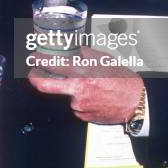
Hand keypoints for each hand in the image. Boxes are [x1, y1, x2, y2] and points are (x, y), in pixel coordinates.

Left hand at [27, 47, 143, 123]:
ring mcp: (79, 105)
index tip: (33, 58)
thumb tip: (73, 51)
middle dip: (35, 78)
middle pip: (46, 86)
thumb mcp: (104, 59)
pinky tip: (93, 96)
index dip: (39, 61)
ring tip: (89, 86)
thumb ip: (85, 55)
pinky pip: (75, 105)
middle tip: (32, 73)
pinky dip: (80, 100)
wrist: (134, 102)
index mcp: (83, 73)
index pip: (54, 65)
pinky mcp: (83, 116)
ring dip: (71, 89)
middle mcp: (78, 90)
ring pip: (66, 95)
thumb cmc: (122, 79)